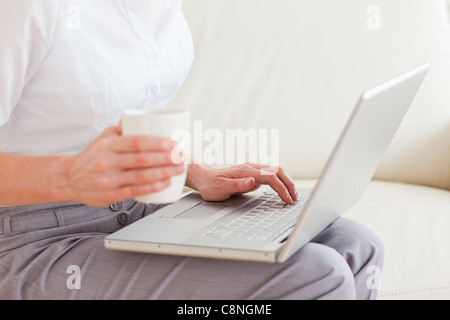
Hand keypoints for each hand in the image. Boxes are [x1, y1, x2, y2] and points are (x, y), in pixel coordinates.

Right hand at [62, 126, 183, 206]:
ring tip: (179, 168)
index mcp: (108, 145)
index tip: (174, 142)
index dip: (158, 142)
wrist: (69, 178)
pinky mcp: (111, 194)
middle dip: (167, 158)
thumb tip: (143, 118)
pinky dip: (153, 187)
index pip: (137, 142)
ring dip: (164, 172)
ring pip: (142, 175)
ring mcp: (109, 179)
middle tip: (181, 156)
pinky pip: (136, 190)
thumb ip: (122, 128)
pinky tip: (166, 183)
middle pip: (143, 159)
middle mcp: (108, 162)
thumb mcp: (103, 138)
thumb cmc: (92, 157)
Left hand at [186, 163, 297, 203]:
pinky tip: (283, 189)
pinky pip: (271, 175)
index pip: (271, 178)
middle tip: (296, 198)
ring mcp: (253, 170)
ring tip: (293, 194)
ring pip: (276, 171)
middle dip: (289, 184)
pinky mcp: (253, 174)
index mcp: (246, 171)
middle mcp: (251, 168)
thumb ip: (237, 185)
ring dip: (287, 181)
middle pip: (277, 171)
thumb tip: (252, 181)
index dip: (281, 189)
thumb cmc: (211, 185)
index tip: (287, 200)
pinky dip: (281, 181)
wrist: (204, 178)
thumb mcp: (221, 188)